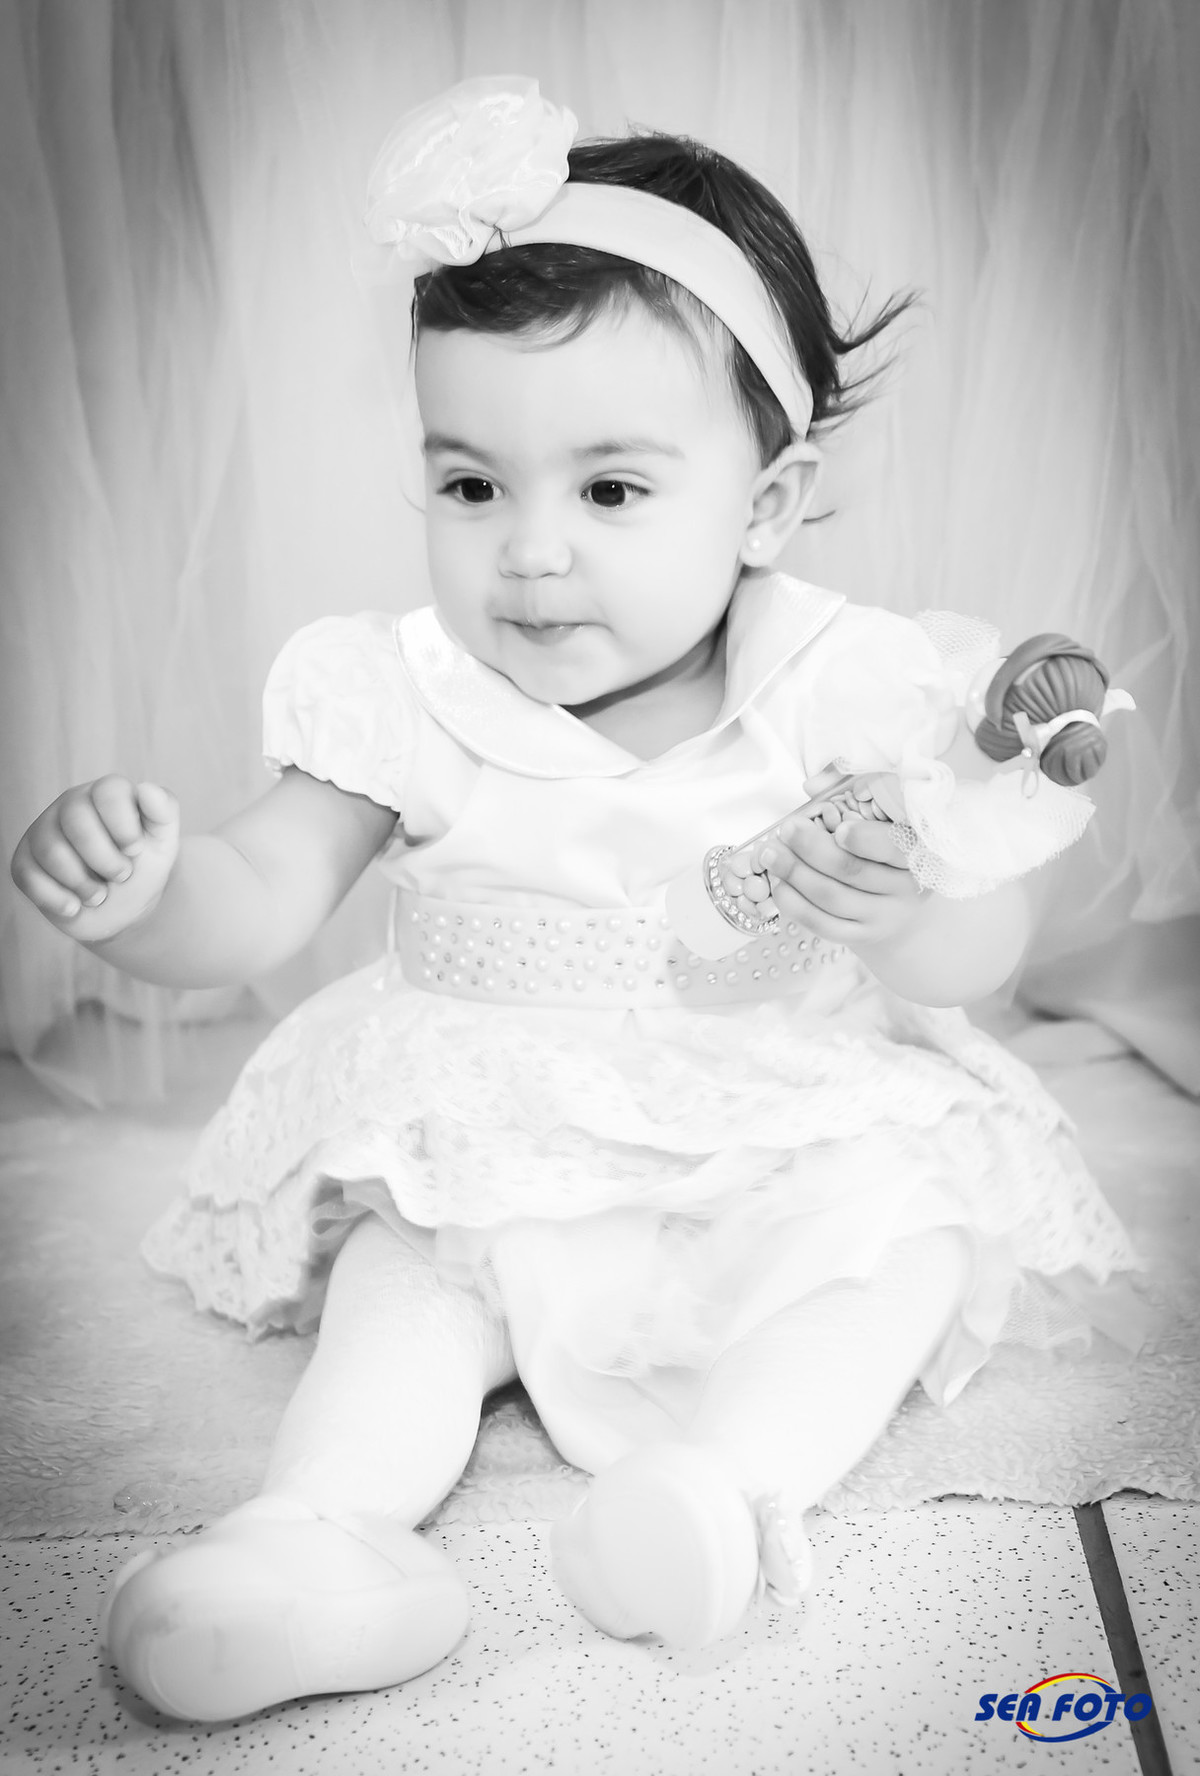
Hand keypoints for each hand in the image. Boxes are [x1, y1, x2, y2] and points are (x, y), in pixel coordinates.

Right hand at [10, 777, 180, 944]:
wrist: (121, 910)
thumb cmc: (142, 869)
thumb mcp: (163, 844)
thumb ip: (164, 813)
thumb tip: (147, 789)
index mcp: (107, 794)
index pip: (108, 791)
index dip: (123, 825)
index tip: (135, 851)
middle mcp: (71, 805)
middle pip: (76, 820)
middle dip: (104, 858)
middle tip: (121, 877)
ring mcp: (44, 830)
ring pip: (50, 849)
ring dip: (81, 882)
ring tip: (99, 896)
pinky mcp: (25, 860)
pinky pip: (28, 875)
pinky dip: (56, 898)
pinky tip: (74, 906)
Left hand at [743, 810, 925, 949]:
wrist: (900, 906)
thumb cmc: (884, 850)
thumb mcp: (883, 821)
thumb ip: (851, 796)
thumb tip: (811, 785)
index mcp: (916, 853)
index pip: (893, 848)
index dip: (866, 840)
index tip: (840, 829)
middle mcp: (905, 889)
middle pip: (852, 871)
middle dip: (812, 849)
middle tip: (786, 829)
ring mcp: (883, 917)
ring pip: (832, 898)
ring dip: (795, 874)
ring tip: (769, 854)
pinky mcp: (860, 936)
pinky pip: (823, 924)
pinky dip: (795, 904)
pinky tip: (778, 884)